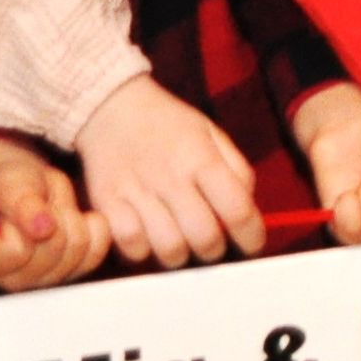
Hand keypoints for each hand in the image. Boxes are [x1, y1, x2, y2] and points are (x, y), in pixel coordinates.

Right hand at [0, 139, 112, 292]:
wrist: (23, 183)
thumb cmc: (7, 185)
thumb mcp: (8, 186)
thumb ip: (21, 207)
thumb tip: (44, 228)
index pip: (20, 251)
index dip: (27, 219)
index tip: (18, 206)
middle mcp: (15, 279)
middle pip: (56, 248)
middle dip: (54, 214)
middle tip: (40, 203)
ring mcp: (46, 278)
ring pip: (79, 247)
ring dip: (71, 217)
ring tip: (52, 210)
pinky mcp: (74, 270)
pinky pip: (98, 248)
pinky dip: (93, 225)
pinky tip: (75, 217)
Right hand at [74, 75, 266, 267]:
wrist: (112, 106)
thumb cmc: (167, 123)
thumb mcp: (210, 132)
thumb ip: (236, 168)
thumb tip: (247, 206)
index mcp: (201, 157)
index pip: (237, 209)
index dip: (252, 236)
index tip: (253, 244)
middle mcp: (171, 177)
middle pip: (205, 238)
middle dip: (215, 249)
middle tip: (212, 242)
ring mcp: (137, 192)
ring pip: (169, 249)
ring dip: (181, 254)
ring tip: (180, 239)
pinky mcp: (108, 204)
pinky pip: (132, 247)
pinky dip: (144, 249)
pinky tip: (148, 234)